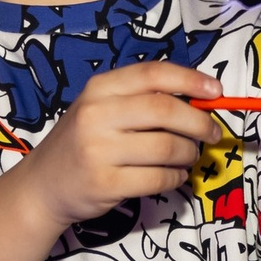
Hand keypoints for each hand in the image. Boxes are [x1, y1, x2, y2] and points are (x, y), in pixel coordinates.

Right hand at [5, 62, 219, 228]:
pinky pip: (159, 179)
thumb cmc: (82, 142)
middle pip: (166, 111)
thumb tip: (200, 100)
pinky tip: (174, 176)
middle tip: (212, 133)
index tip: (216, 92)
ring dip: (189, 154)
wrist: (43, 185)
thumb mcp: (101, 108)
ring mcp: (99, 151)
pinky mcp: (106, 184)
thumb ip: (141, 99)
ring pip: (167, 148)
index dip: (191, 80)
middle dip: (199, 122)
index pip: (153, 74)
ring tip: (188, 157)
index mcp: (99, 89)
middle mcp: (96, 115)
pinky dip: (176, 178)